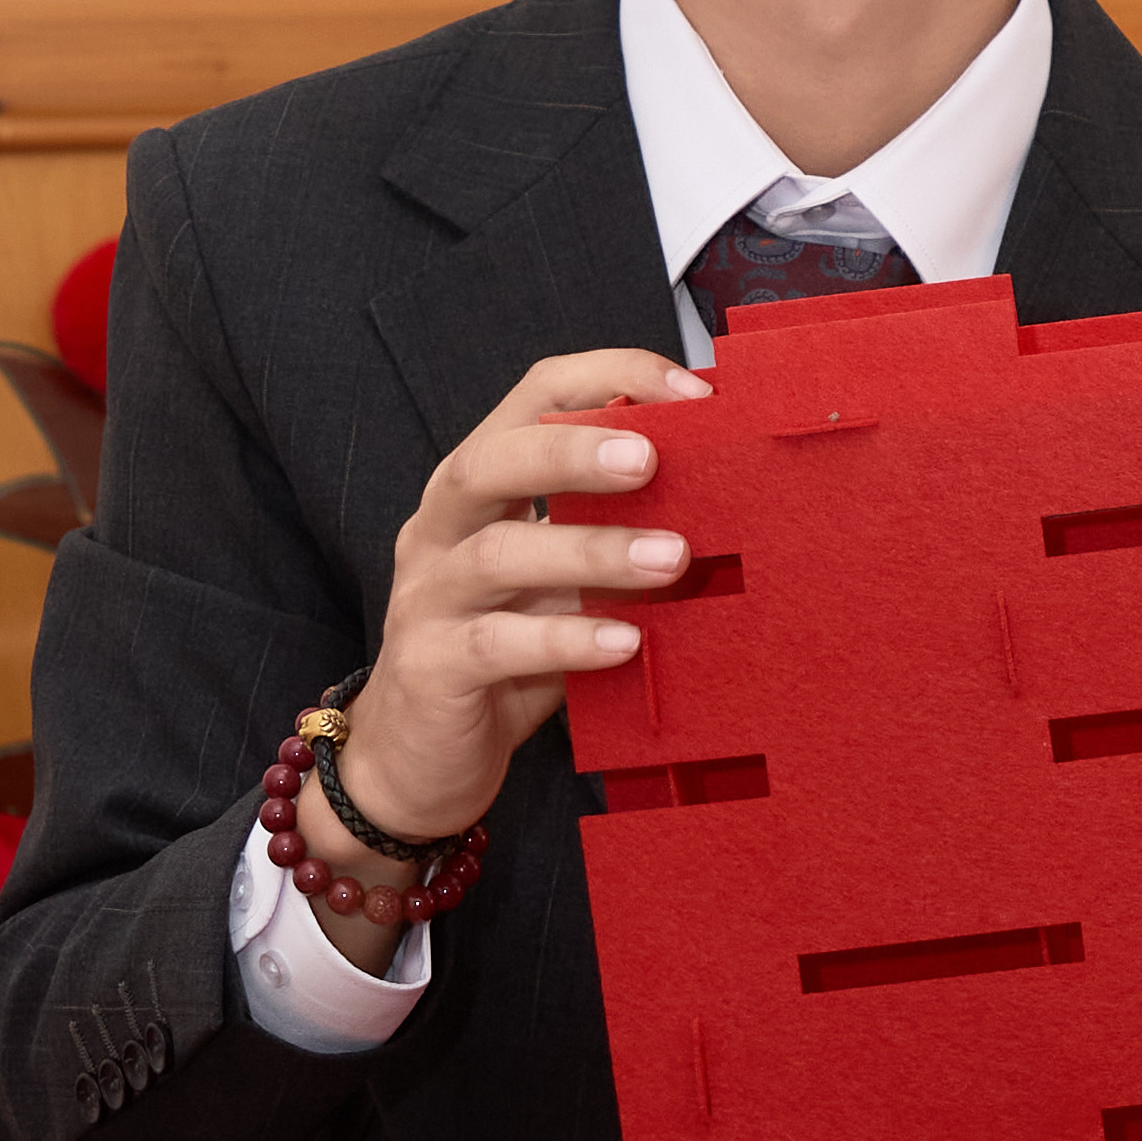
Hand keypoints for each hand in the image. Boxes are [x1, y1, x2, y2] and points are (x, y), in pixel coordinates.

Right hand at [297, 346, 707, 972]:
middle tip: (655, 456)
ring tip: (672, 559)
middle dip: (575, 448)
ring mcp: (427, 597)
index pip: (534, 397)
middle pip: (494, 461)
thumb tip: (726, 499)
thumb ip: (614, 536)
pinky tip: (624, 642)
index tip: (692, 392)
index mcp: (478, 487)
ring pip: (499, 555)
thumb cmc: (505, 658)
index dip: (608, 378)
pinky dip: (565, 639)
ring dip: (592, 550)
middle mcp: (441, 528)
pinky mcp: (430, 667)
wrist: (415, 762)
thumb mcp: (561, 584)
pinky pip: (496, 644)